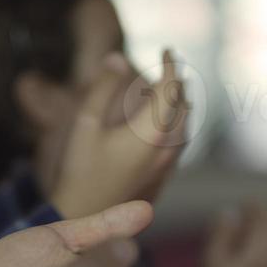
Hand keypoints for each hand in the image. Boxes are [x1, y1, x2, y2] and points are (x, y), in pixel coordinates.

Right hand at [51, 50, 190, 218]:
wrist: (86, 217)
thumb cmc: (80, 171)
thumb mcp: (85, 124)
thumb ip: (102, 88)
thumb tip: (116, 58)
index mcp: (150, 132)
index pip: (172, 88)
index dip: (172, 65)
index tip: (167, 50)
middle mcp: (166, 148)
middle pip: (184, 106)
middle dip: (177, 83)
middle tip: (166, 67)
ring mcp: (167, 166)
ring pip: (186, 126)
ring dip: (179, 104)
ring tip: (165, 92)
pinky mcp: (163, 178)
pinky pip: (180, 144)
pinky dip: (176, 124)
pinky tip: (161, 123)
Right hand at [202, 202, 266, 266]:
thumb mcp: (212, 255)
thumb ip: (223, 231)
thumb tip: (232, 211)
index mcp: (259, 257)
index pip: (264, 224)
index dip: (257, 209)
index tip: (248, 199)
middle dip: (265, 215)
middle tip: (251, 206)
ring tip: (255, 219)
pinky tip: (261, 236)